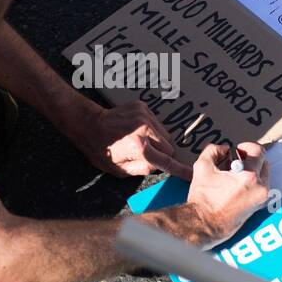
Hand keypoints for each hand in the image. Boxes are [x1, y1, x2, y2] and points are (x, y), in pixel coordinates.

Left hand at [76, 101, 191, 179]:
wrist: (89, 125)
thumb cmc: (102, 151)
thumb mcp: (121, 170)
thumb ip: (144, 169)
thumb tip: (161, 165)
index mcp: (139, 148)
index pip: (167, 161)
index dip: (181, 170)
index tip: (192, 174)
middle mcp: (145, 129)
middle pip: (169, 147)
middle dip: (162, 153)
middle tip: (145, 154)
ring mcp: (144, 115)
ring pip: (165, 134)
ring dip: (157, 141)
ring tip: (138, 141)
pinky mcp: (142, 107)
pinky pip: (157, 123)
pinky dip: (151, 129)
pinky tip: (136, 130)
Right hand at [186, 142, 270, 247]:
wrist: (205, 225)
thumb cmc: (203, 198)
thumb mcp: (202, 167)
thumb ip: (213, 150)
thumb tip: (224, 149)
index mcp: (249, 177)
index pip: (259, 151)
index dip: (247, 146)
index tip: (237, 150)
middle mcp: (260, 188)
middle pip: (264, 162)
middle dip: (250, 158)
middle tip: (235, 160)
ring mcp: (261, 198)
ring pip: (264, 174)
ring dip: (252, 169)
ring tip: (234, 173)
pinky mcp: (259, 206)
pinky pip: (261, 186)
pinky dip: (252, 181)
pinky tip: (236, 184)